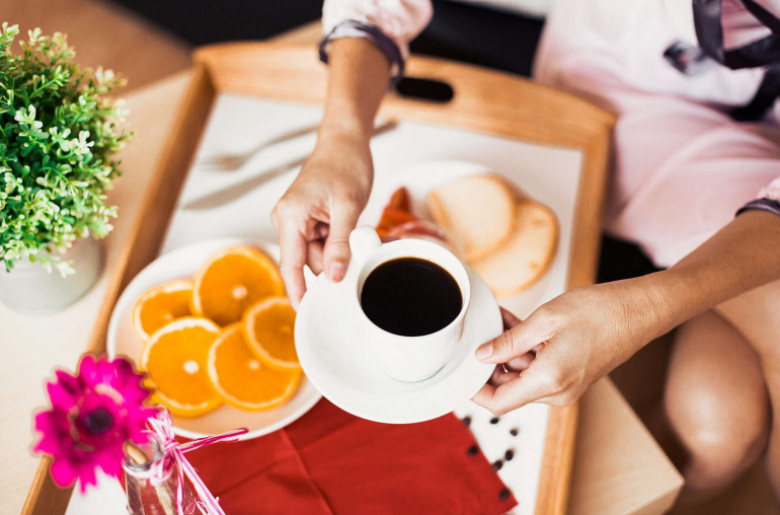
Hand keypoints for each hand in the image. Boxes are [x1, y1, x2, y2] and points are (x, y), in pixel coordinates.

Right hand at [272, 135, 372, 307]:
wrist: (345, 144)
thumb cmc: (344, 165)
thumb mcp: (348, 207)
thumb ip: (340, 244)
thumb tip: (333, 276)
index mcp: (290, 216)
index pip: (292, 265)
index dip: (298, 292)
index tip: (304, 314)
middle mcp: (286, 220)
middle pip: (308, 262)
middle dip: (332, 260)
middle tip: (353, 239)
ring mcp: (294, 221)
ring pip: (317, 255)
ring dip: (337, 249)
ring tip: (349, 222)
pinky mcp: (305, 221)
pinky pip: (320, 243)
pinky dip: (335, 241)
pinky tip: (344, 222)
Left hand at [473, 279, 666, 414]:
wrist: (639, 311)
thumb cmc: (599, 311)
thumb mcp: (545, 319)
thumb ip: (509, 341)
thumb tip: (483, 355)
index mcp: (549, 381)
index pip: (499, 403)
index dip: (475, 390)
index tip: (462, 371)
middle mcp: (558, 392)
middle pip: (508, 389)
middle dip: (491, 363)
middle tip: (484, 332)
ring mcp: (567, 387)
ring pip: (522, 376)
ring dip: (508, 352)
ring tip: (502, 320)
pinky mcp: (572, 377)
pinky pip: (538, 369)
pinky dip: (526, 350)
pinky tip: (518, 325)